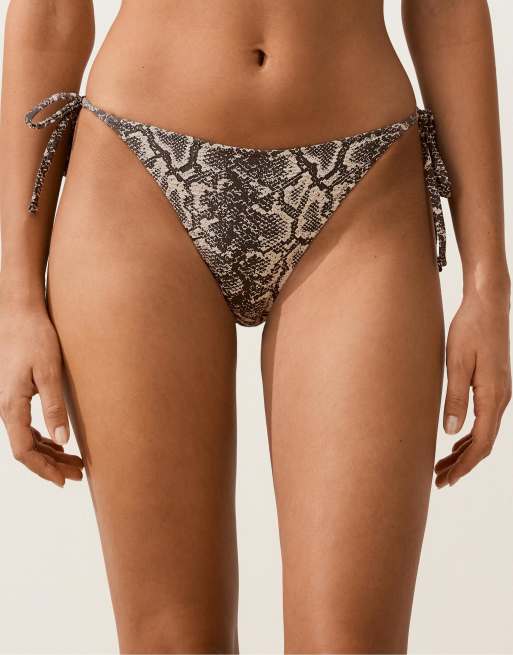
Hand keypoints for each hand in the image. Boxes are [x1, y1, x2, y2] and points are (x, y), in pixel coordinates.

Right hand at [0, 298, 83, 486]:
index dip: (44, 470)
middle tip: (79, 475)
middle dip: (52, 466)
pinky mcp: (16, 395)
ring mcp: (10, 403)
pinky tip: (60, 443)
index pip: (24, 451)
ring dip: (50, 454)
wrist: (18, 315)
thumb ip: (55, 407)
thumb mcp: (49, 372)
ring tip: (76, 463)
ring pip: (28, 439)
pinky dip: (44, 440)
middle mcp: (7, 409)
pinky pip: (27, 427)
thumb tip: (62, 441)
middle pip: (27, 450)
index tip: (64, 481)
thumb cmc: (34, 339)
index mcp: (12, 406)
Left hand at [435, 291, 510, 487]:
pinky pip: (484, 419)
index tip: (445, 480)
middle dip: (462, 465)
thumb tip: (449, 432)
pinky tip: (455, 440)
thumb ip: (455, 398)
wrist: (488, 304)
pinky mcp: (494, 385)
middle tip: (439, 480)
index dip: (463, 466)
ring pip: (484, 433)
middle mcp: (501, 398)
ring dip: (464, 452)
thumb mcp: (458, 363)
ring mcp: (500, 392)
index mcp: (493, 396)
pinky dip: (470, 435)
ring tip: (443, 465)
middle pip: (483, 443)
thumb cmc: (470, 329)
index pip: (480, 444)